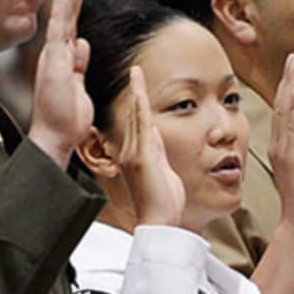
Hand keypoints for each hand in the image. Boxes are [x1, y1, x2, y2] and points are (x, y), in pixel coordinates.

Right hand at [25, 0, 91, 166]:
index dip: (74, 1)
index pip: (70, 24)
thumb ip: (79, 65)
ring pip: (62, 13)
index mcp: (62, 58)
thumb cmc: (66, 118)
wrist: (56, 135)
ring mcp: (53, 53)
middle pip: (66, 13)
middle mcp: (55, 52)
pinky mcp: (54, 58)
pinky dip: (63, 5)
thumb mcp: (78, 86)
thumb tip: (83, 44)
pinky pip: (59, 25)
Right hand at [117, 67, 184, 225]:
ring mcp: (133, 155)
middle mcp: (130, 153)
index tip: (138, 86)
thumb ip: (158, 151)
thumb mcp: (163, 170)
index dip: (137, 103)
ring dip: (136, 93)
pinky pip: (140, 127)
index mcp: (135, 157)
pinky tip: (139, 93)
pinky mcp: (140, 158)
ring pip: (134, 117)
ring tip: (136, 73)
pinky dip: (139, 108)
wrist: (159, 222)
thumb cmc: (163, 203)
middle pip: (132, 115)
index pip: (136, 123)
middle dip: (134, 92)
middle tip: (134, 70)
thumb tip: (157, 132)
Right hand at [268, 55, 293, 238]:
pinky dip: (293, 108)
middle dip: (289, 80)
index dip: (292, 88)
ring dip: (290, 88)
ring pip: (286, 113)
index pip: (289, 111)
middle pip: (283, 107)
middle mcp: (282, 145)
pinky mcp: (291, 158)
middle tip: (293, 57)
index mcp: (289, 146)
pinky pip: (292, 128)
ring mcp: (285, 151)